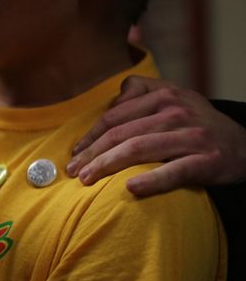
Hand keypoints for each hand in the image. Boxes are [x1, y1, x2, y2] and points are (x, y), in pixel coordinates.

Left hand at [66, 76, 245, 195]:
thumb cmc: (198, 124)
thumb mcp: (175, 97)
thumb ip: (142, 91)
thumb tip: (113, 99)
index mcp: (164, 95)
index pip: (115, 116)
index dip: (91, 135)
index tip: (74, 152)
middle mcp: (177, 112)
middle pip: (122, 133)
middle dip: (92, 153)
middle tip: (73, 171)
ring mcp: (193, 136)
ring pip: (139, 149)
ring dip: (108, 165)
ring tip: (87, 180)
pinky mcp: (208, 160)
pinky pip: (174, 171)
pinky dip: (151, 180)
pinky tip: (129, 188)